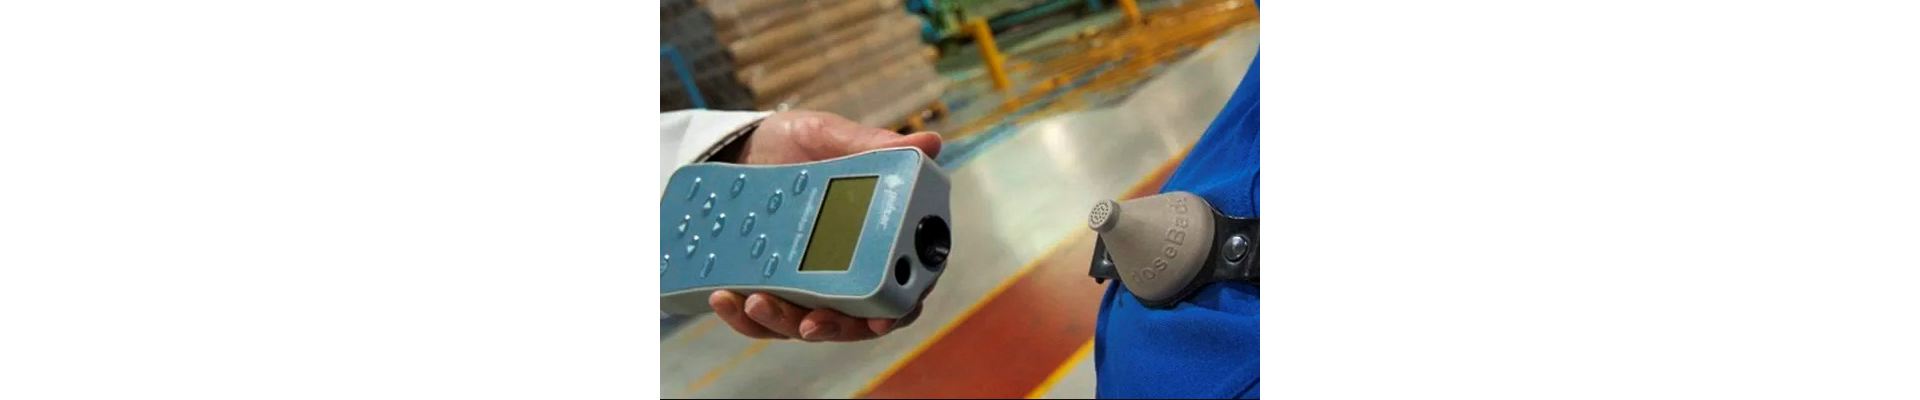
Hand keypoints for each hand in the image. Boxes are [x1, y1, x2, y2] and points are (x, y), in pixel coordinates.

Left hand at [707, 110, 940, 340]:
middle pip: (855, 320)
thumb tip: (929, 144)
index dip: (897, 308)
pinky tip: (724, 297)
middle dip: (833, 328)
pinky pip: (761, 320)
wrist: (739, 147)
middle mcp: (849, 270)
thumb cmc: (795, 142)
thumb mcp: (828, 136)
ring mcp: (808, 286)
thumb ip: (872, 146)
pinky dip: (744, 317)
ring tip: (755, 302)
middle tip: (809, 322)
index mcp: (878, 238)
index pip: (901, 285)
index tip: (880, 320)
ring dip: (782, 324)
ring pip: (805, 325)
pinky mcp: (770, 291)